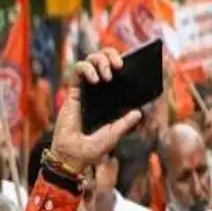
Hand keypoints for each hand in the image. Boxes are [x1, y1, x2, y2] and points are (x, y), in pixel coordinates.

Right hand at [47, 47, 142, 174]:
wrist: (72, 156)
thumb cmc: (91, 149)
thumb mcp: (113, 135)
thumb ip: (125, 123)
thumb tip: (139, 112)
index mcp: (108, 99)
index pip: (115, 72)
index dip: (121, 62)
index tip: (132, 64)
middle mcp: (96, 91)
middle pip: (103, 60)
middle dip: (111, 55)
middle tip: (120, 65)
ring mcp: (84, 90)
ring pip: (90, 59)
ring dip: (100, 60)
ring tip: (108, 74)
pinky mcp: (72, 92)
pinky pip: (77, 70)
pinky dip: (87, 69)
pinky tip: (95, 78)